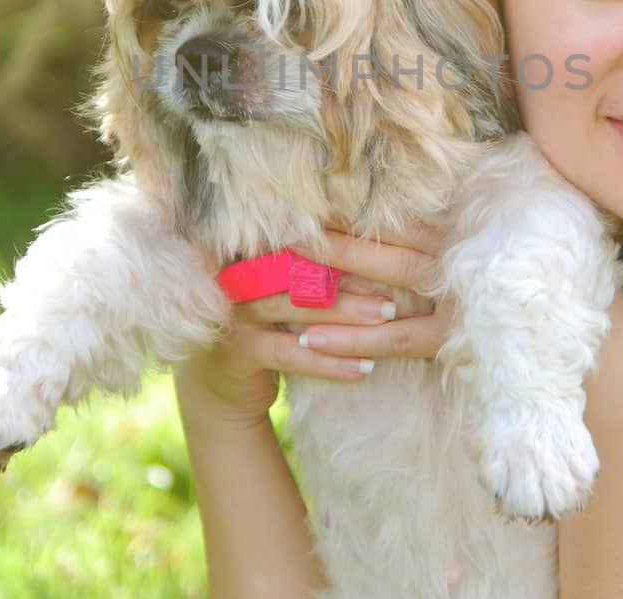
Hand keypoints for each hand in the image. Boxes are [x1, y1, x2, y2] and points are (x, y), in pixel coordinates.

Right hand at [173, 223, 449, 426]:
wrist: (223, 387)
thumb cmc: (272, 330)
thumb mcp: (291, 293)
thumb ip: (320, 266)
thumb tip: (387, 245)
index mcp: (256, 249)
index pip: (305, 235)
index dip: (348, 238)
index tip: (391, 243)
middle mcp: (240, 271)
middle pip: (302, 265)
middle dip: (352, 273)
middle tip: (399, 277)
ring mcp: (234, 310)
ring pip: (296, 307)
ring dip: (346, 314)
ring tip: (387, 318)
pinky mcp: (236, 350)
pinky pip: (289, 352)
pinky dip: (328, 361)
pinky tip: (362, 368)